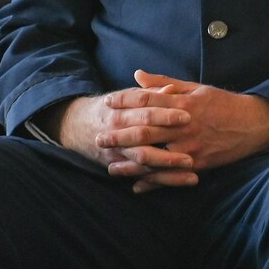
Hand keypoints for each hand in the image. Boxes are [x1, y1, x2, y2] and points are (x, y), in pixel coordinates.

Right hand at [51, 90, 197, 189]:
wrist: (75, 124)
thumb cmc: (112, 107)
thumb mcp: (128, 97)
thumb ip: (151, 94)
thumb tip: (172, 89)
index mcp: (121, 110)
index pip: (144, 111)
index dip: (165, 114)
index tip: (188, 116)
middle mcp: (116, 132)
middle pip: (143, 137)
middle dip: (166, 137)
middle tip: (193, 140)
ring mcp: (116, 151)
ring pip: (142, 159)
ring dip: (167, 164)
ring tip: (192, 165)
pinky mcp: (118, 166)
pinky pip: (141, 174)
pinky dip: (160, 179)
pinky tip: (182, 179)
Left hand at [96, 71, 268, 189]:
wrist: (255, 124)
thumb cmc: (224, 104)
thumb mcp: (197, 88)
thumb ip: (165, 83)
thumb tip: (137, 75)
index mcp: (183, 104)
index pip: (146, 101)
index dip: (124, 102)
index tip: (107, 104)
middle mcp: (184, 126)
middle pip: (145, 131)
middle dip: (120, 135)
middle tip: (99, 137)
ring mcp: (191, 147)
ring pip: (154, 157)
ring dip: (130, 163)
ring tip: (110, 166)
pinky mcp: (199, 163)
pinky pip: (171, 175)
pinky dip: (153, 182)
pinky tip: (137, 185)